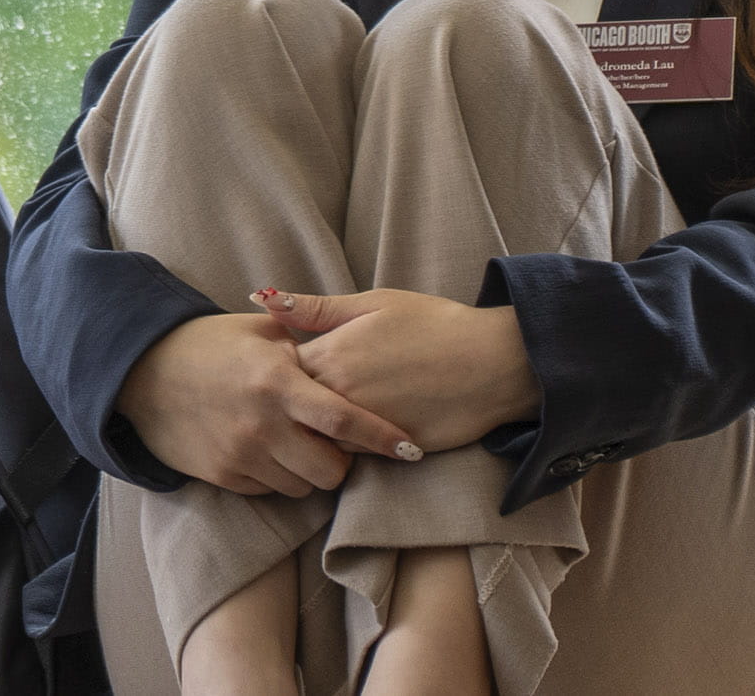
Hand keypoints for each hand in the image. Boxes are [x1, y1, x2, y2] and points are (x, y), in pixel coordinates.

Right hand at [114, 310, 418, 498]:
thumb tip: (350, 342)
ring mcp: (240, 455)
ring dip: (310, 471)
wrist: (141, 372)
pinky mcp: (222, 476)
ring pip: (303, 486)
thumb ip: (306, 339)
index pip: (345, 421)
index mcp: (277, 382)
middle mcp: (262, 424)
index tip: (410, 448)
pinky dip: (279, 476)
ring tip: (300, 444)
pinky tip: (270, 451)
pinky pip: (270, 490)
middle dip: (344, 462)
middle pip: (331, 469)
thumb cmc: (207, 343)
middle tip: (339, 445)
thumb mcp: (258, 330)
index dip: (383, 438)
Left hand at [257, 288, 537, 452]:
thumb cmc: (436, 324)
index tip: (291, 367)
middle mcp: (340, 392)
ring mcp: (362, 426)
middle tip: (301, 399)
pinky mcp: (387, 450)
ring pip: (318, 437)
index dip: (283, 370)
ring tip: (329, 417)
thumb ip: (315, 308)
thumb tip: (260, 299)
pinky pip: (351, 456)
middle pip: (293, 408)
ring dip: (318, 430)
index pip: (279, 370)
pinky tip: (360, 433)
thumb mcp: (375, 302)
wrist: (494, 362)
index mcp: (331, 351)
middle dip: (292, 405)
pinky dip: (350, 447)